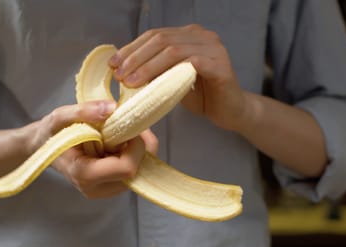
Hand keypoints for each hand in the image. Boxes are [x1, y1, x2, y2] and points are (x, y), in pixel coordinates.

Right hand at [32, 102, 158, 198]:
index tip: (128, 126)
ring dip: (137, 150)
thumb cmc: (51, 133)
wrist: (44, 148)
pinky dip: (134, 155)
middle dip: (139, 146)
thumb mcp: (61, 116)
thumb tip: (113, 107)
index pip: (127, 168)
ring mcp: (106, 191)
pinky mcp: (112, 188)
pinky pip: (136, 172)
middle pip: (138, 171)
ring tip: (119, 135)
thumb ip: (84, 111)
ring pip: (141, 172)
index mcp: (84, 175)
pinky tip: (119, 144)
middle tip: (126, 127)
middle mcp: (97, 189)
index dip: (135, 146)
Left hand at [109, 24, 247, 131]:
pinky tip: (153, 85)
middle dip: (135, 57)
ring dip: (147, 65)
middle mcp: (202, 35)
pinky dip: (167, 73)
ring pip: (172, 50)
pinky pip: (189, 63)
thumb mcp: (173, 80)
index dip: (131, 48)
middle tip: (119, 74)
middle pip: (161, 39)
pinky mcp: (219, 64)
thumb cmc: (203, 96)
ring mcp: (213, 48)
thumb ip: (156, 70)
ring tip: (130, 82)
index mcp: (189, 35)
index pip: (155, 35)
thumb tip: (125, 70)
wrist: (232, 112)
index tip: (113, 64)